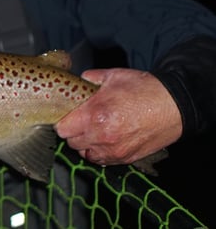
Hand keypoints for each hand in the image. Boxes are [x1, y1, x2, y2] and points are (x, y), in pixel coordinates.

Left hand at [55, 68, 181, 166]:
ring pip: (84, 153)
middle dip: (72, 131)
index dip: (62, 121)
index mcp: (95, 114)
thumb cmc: (144, 89)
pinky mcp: (126, 158)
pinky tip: (104, 140)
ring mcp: (114, 150)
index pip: (62, 128)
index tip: (66, 115)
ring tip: (93, 130)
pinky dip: (98, 152)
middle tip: (80, 121)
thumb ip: (90, 78)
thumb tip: (78, 80)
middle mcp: (102, 136)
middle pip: (71, 142)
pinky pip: (101, 160)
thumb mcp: (113, 76)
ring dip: (84, 143)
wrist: (174, 105)